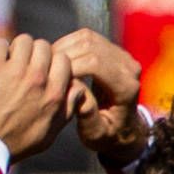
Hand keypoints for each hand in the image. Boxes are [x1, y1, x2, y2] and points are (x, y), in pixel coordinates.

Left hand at [0, 35, 76, 162]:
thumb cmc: (13, 146)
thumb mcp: (48, 135)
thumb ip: (66, 110)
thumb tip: (78, 89)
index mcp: (54, 95)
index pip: (63, 60)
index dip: (52, 63)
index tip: (41, 72)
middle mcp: (38, 79)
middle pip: (44, 46)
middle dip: (34, 55)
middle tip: (22, 69)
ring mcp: (15, 71)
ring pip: (24, 41)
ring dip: (16, 50)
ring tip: (7, 65)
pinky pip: (0, 44)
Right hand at [50, 29, 145, 161]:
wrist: (124, 129)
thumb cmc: (108, 136)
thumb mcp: (96, 135)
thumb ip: (87, 114)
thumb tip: (75, 90)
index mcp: (126, 87)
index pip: (95, 63)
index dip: (70, 67)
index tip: (53, 80)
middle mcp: (128, 66)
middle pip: (90, 46)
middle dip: (64, 55)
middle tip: (46, 70)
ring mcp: (121, 55)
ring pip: (87, 38)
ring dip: (64, 48)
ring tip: (50, 65)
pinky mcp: (113, 50)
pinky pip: (87, 38)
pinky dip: (69, 45)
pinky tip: (59, 61)